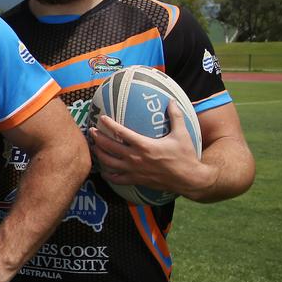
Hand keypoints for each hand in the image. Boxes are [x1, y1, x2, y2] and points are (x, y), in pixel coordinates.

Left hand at [91, 104, 209, 196]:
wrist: (190, 180)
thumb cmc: (185, 156)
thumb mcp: (182, 134)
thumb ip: (176, 116)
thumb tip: (172, 100)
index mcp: (145, 145)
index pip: (121, 132)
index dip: (109, 124)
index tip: (101, 118)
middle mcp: (136, 158)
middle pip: (110, 147)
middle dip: (98, 138)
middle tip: (91, 131)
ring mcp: (135, 171)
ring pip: (109, 163)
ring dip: (99, 154)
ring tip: (93, 147)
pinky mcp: (137, 180)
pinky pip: (117, 179)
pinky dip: (108, 174)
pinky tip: (103, 170)